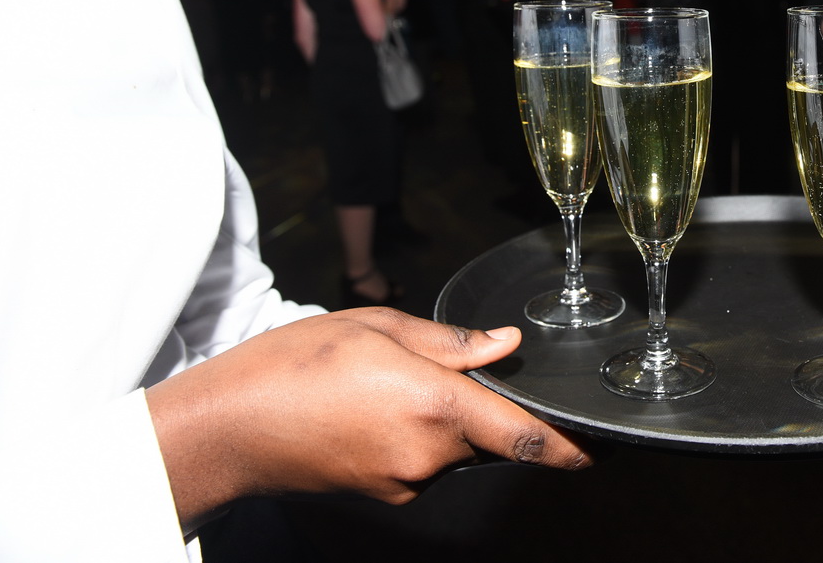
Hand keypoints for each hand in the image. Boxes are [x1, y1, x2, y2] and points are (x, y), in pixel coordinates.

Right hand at [148, 308, 588, 530]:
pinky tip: (373, 409)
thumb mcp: (375, 330)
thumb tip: (503, 345)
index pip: (522, 436)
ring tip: (387, 384)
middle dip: (487, 410)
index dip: (566, 446)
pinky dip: (419, 436)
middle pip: (490, 437)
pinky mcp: (385, 493)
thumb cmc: (291, 367)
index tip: (596, 450)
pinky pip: (425, 462)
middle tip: (441, 374)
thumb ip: (450, 342)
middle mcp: (427, 454)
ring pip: (456, 449)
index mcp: (432, 405)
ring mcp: (405, 481)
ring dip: (447, 420)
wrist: (226, 428)